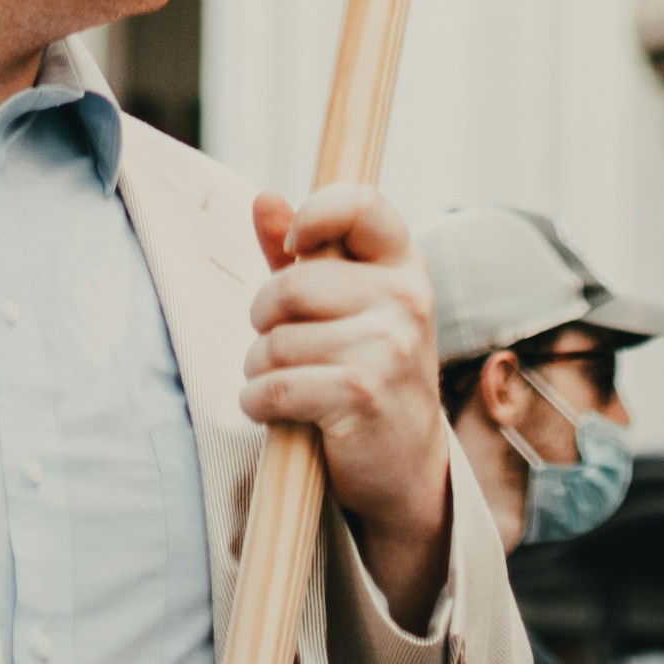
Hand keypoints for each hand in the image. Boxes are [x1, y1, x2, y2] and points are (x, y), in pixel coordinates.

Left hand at [244, 183, 453, 626]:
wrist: (405, 464)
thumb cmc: (365, 371)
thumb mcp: (343, 305)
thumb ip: (300, 253)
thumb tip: (264, 199)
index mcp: (402, 265)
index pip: (360, 204)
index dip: (314, 214)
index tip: (295, 246)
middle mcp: (404, 299)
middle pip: (290, 285)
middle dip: (264, 320)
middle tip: (281, 343)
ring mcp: (388, 347)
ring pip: (274, 342)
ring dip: (259, 370)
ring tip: (285, 383)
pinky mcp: (362, 394)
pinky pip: (273, 387)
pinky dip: (257, 403)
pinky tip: (275, 410)